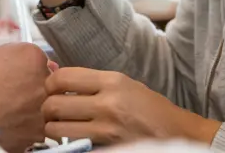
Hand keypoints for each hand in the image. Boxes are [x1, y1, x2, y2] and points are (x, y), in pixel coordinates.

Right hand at [0, 43, 49, 152]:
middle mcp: (43, 78)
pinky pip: (40, 124)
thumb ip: (12, 53)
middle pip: (49, 81)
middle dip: (36, 86)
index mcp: (33, 56)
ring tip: (14, 108)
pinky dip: (30, 123)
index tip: (21, 76)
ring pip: (46, 103)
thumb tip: (21, 57)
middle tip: (18, 92)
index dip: (30, 70)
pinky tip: (14, 120)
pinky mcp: (39, 127)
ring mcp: (43, 104)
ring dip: (35, 105)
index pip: (42, 61)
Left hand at [42, 67, 221, 145]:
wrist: (177, 132)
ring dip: (52, 128)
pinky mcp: (107, 147)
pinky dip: (67, 142)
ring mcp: (106, 128)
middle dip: (47, 109)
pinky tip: (73, 138)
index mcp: (111, 81)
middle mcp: (107, 103)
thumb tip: (59, 78)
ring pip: (57, 129)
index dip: (49, 84)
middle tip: (51, 111)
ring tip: (59, 126)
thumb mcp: (124, 84)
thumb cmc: (151, 108)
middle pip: (54, 104)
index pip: (63, 78)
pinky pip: (74, 144)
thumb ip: (93, 82)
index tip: (51, 89)